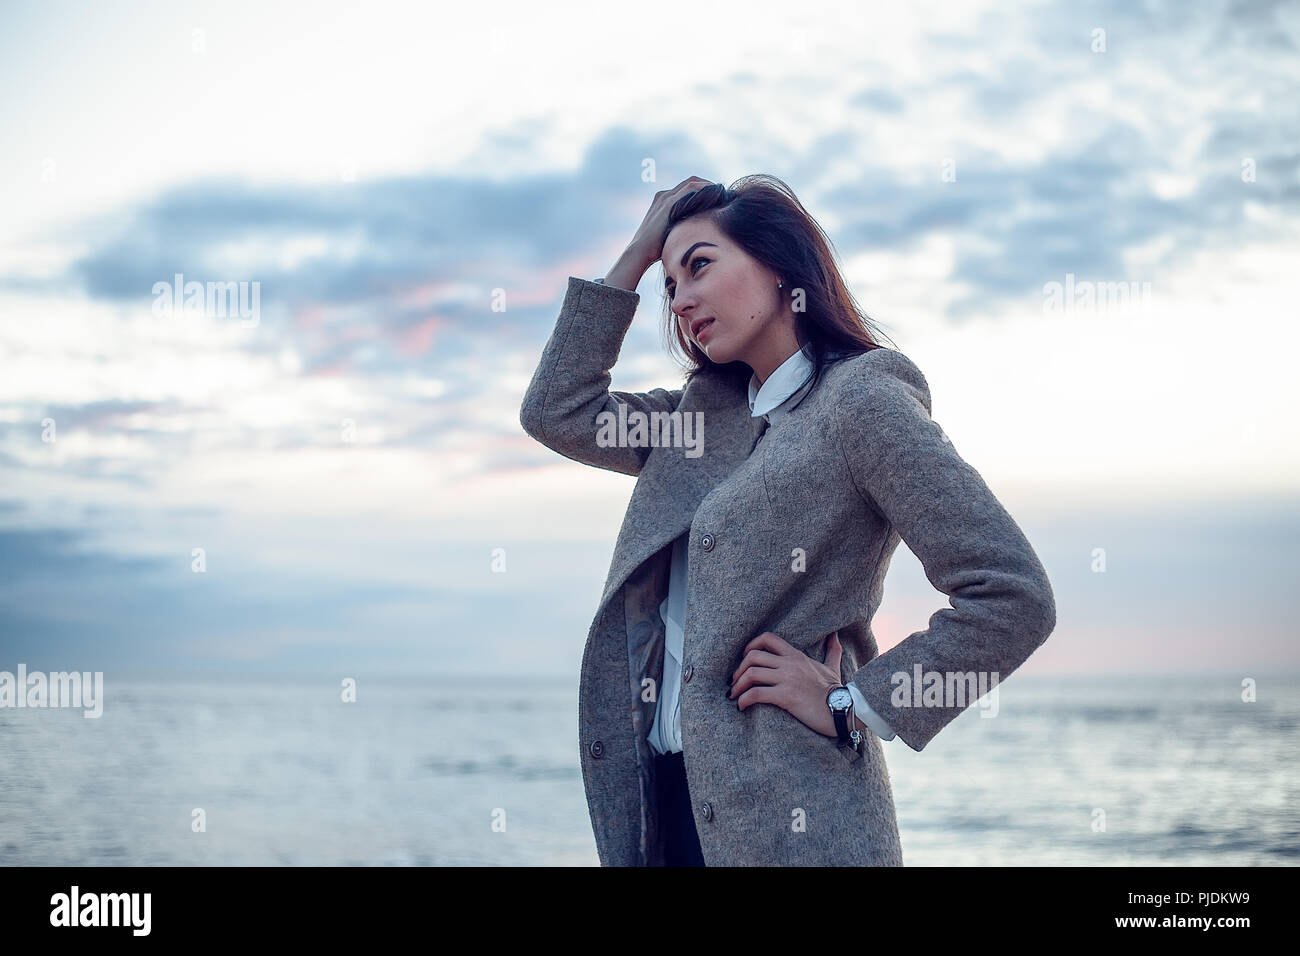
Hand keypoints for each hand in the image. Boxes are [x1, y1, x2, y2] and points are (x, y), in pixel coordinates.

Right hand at [626, 176, 715, 264]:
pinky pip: (691, 188)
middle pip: (691, 182)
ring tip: (723, 193)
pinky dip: (705, 188)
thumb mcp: (671, 235)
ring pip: (692, 182)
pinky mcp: (668, 203)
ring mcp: (665, 198)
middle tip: (723, 193)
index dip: (703, 190)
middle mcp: (664, 196)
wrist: (639, 253)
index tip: (717, 198)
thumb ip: (682, 230)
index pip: (687, 189)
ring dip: (709, 185)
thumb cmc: (655, 251)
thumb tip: (697, 237)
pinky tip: (716, 195)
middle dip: (708, 185)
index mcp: (663, 202)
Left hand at [727, 630, 847, 738]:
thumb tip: (835, 634)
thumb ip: (831, 650)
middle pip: (753, 656)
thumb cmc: (835, 691)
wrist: (843, 710)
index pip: (767, 638)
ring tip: (735, 696)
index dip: (750, 645)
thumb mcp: (832, 667)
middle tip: (735, 682)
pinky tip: (742, 706)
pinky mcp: (785, 697)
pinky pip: (756, 694)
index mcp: (796, 655)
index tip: (744, 658)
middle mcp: (790, 664)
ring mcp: (787, 679)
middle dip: (739, 669)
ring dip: (738, 685)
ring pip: (751, 674)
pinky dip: (744, 700)